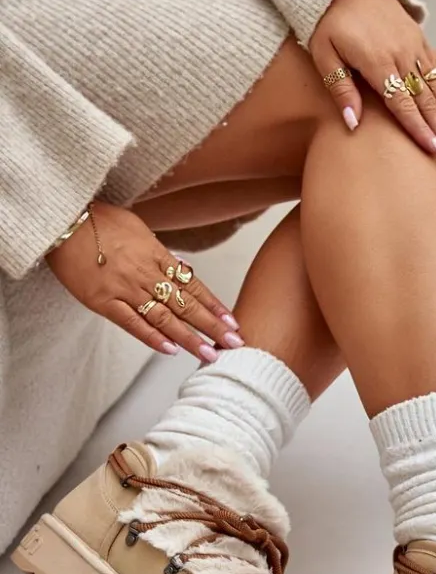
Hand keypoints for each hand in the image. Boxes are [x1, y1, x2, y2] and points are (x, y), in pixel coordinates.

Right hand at [46, 202, 242, 360]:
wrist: (63, 219)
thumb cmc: (99, 220)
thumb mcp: (138, 228)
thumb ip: (160, 251)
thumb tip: (181, 267)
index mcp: (156, 254)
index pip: (193, 285)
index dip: (214, 305)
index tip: (232, 322)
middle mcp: (145, 273)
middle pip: (185, 304)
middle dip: (212, 326)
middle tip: (234, 344)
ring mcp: (124, 288)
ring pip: (164, 317)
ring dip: (189, 338)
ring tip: (209, 354)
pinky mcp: (102, 301)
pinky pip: (131, 323)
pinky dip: (152, 338)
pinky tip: (171, 350)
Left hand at [309, 0, 435, 163]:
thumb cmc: (325, 22)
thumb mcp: (323, 55)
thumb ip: (340, 89)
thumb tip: (353, 125)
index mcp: (378, 60)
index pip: (403, 104)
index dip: (419, 130)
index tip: (434, 152)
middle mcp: (402, 53)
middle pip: (426, 100)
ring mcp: (413, 44)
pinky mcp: (418, 38)